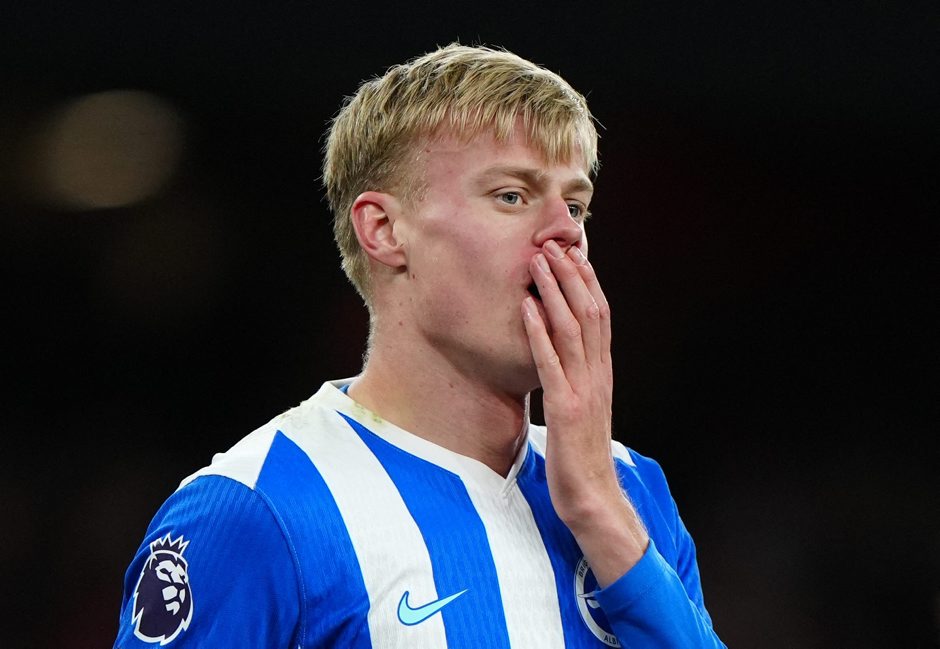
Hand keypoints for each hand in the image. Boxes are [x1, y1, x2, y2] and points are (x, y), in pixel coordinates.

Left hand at [522, 238, 647, 585]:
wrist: (593, 496)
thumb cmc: (581, 454)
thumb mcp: (581, 408)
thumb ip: (575, 379)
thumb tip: (558, 355)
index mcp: (601, 373)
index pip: (599, 316)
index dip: (586, 282)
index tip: (572, 253)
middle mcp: (598, 374)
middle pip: (590, 312)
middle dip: (572, 275)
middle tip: (554, 243)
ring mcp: (584, 389)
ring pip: (573, 329)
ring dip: (555, 291)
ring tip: (540, 262)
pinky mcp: (565, 408)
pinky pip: (550, 362)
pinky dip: (538, 331)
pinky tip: (527, 307)